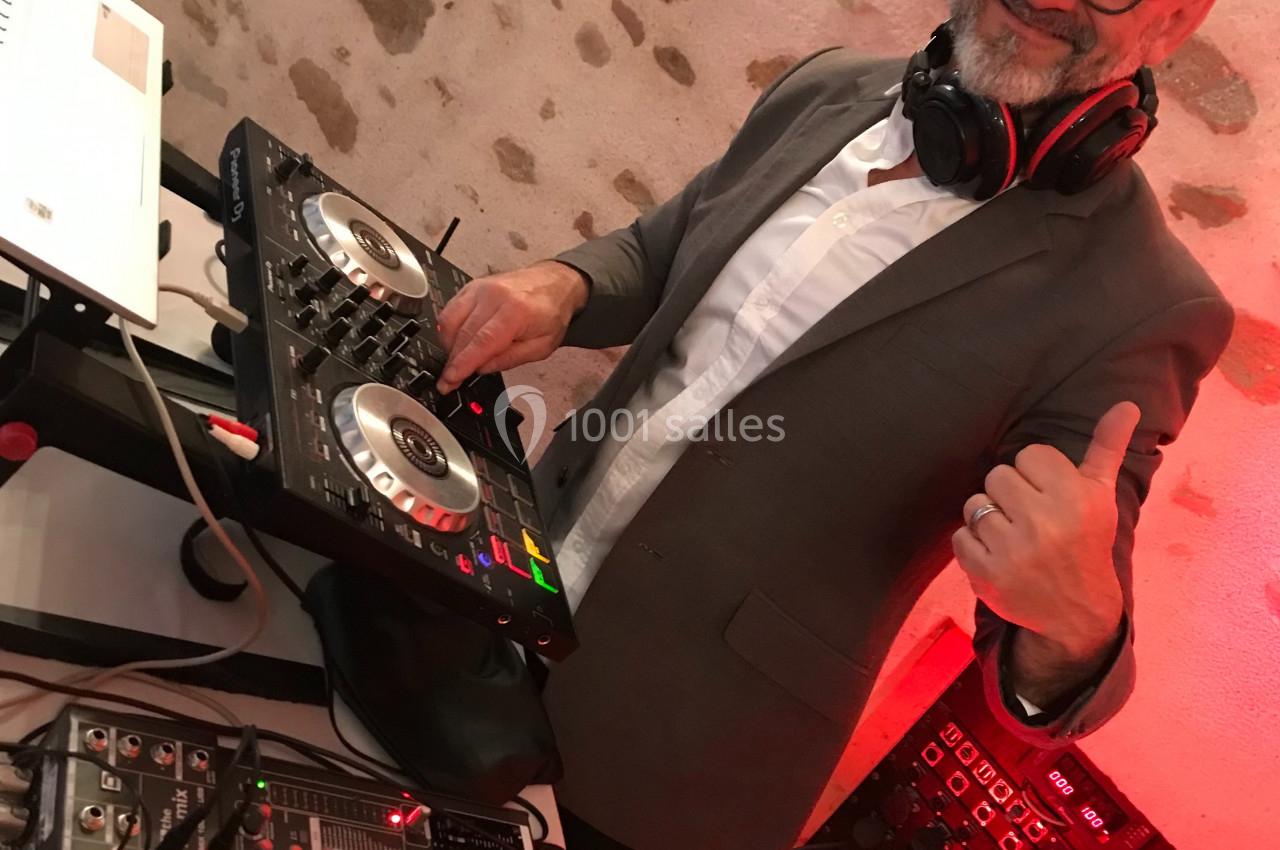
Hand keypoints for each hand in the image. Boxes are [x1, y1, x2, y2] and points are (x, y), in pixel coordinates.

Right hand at [435, 261, 588, 393]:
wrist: (554, 282)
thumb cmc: (550, 312)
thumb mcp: (542, 346)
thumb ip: (510, 359)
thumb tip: (481, 368)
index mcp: (516, 311)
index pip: (481, 342)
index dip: (462, 364)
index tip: (450, 380)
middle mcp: (494, 296)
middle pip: (462, 334)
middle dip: (453, 361)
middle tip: (450, 380)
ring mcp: (479, 288)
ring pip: (449, 322)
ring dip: (449, 346)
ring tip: (459, 360)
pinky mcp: (470, 287)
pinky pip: (449, 311)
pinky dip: (449, 330)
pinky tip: (458, 342)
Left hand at [954, 402, 1138, 669]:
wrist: (1077, 613)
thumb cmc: (1086, 544)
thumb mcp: (1101, 496)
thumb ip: (1107, 448)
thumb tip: (1126, 404)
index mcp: (1076, 498)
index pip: (1030, 454)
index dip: (1036, 474)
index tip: (1049, 496)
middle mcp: (1045, 523)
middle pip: (997, 475)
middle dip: (1010, 494)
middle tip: (1030, 517)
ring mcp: (1012, 551)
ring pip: (974, 503)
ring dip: (988, 517)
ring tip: (1012, 535)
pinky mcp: (986, 574)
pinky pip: (959, 535)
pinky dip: (972, 543)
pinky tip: (997, 555)